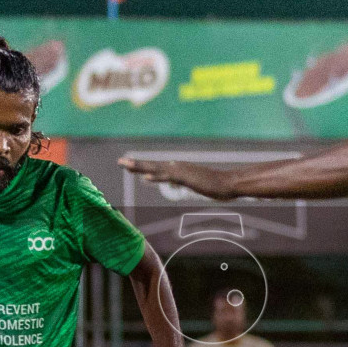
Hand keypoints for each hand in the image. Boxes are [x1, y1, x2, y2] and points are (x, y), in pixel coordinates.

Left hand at [119, 158, 238, 200]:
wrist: (228, 183)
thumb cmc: (214, 185)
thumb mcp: (194, 183)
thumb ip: (183, 181)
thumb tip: (176, 179)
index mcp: (177, 169)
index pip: (155, 168)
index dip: (140, 166)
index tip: (127, 164)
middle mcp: (177, 167)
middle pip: (152, 166)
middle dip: (135, 164)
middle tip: (119, 162)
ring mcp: (181, 172)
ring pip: (157, 169)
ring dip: (140, 168)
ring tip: (126, 166)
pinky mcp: (187, 178)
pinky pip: (169, 178)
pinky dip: (157, 178)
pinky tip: (146, 178)